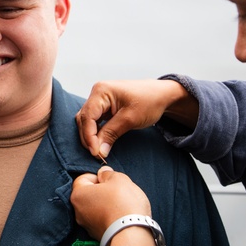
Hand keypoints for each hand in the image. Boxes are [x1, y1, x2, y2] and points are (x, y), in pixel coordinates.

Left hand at [71, 167, 158, 245]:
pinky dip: (110, 216)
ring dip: (106, 204)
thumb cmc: (123, 203)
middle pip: (89, 194)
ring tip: (122, 204)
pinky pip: (102, 220)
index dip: (98, 176)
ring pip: (96, 208)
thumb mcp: (119, 179)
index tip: (110, 180)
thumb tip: (103, 173)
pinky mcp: (97, 235)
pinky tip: (122, 216)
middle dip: (103, 191)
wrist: (132, 233)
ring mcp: (87, 225)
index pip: (83, 178)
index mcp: (78, 195)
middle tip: (118, 191)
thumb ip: (108, 174)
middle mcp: (78, 211)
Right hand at [76, 79, 197, 158]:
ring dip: (90, 136)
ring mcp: (100, 100)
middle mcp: (97, 93)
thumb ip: (111, 133)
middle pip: (84, 118)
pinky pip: (94, 121)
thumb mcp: (130, 118)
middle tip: (97, 154)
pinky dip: (96, 132)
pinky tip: (101, 142)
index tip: (95, 152)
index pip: (87, 116)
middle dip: (88, 137)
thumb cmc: (149, 101)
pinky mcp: (104, 107)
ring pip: (87, 121)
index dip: (89, 136)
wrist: (161, 95)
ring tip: (98, 150)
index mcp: (101, 91)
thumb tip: (98, 151)